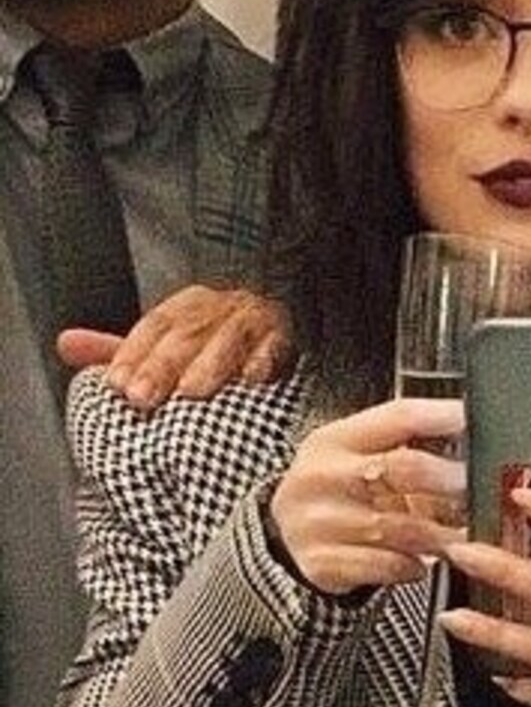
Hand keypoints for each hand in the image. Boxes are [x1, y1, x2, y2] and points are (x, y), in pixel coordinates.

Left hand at [56, 285, 294, 406]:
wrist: (283, 332)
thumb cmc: (216, 351)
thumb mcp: (166, 348)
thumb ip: (122, 351)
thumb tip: (65, 343)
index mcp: (189, 307)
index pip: (155, 326)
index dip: (133, 354)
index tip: (116, 386)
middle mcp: (219, 307)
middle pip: (187, 333)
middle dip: (163, 366)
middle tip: (143, 399)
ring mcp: (256, 320)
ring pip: (229, 337)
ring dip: (210, 364)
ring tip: (191, 393)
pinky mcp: (289, 337)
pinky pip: (277, 346)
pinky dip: (265, 360)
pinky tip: (253, 381)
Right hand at [267, 395, 466, 594]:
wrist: (284, 538)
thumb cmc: (335, 492)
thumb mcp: (353, 456)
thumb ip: (400, 445)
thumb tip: (469, 442)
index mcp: (335, 439)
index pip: (398, 417)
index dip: (441, 418)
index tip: (474, 422)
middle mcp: (322, 475)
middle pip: (401, 468)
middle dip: (447, 479)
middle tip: (475, 489)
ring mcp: (319, 522)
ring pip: (399, 527)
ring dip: (439, 534)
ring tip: (463, 537)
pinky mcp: (322, 563)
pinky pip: (386, 565)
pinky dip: (412, 566)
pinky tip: (422, 563)